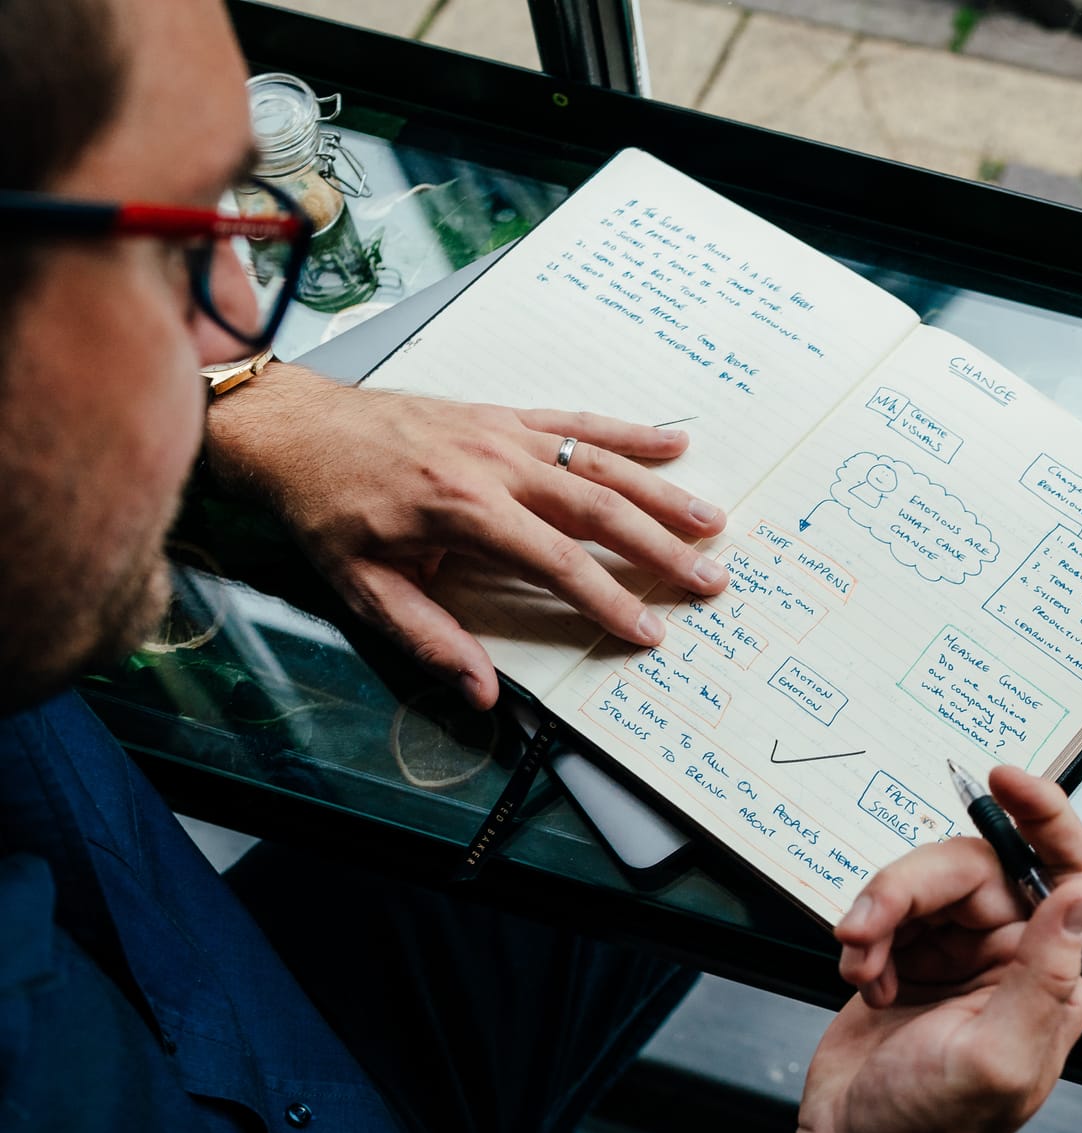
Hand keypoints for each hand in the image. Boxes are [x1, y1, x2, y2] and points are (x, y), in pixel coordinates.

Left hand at [203, 364, 728, 707]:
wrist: (294, 427)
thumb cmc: (326, 508)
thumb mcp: (363, 587)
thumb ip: (428, 637)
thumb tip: (482, 691)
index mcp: (463, 511)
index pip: (557, 563)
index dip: (608, 602)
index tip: (648, 631)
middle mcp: (494, 466)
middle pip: (599, 511)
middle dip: (661, 549)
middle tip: (709, 580)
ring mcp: (504, 435)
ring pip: (601, 465)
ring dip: (663, 494)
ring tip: (712, 521)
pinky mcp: (503, 417)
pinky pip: (578, 423)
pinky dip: (629, 433)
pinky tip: (674, 444)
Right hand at [798, 767, 1081, 1132]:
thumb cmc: (928, 1127)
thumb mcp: (997, 1057)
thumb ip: (1042, 975)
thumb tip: (1078, 896)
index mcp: (1056, 974)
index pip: (1067, 869)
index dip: (1044, 814)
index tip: (1004, 779)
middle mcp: (1013, 953)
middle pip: (972, 867)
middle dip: (909, 889)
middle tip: (868, 929)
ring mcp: (959, 951)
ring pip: (921, 883)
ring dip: (879, 917)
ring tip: (862, 968)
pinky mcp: (910, 954)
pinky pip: (887, 908)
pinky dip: (864, 940)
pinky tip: (863, 984)